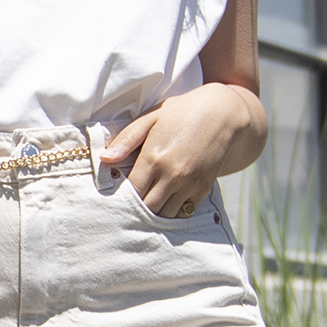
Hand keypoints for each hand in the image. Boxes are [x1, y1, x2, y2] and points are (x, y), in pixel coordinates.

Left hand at [101, 83, 259, 215]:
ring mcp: (189, 184)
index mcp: (153, 157)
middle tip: (130, 204)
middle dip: (136, 209)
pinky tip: (167, 201)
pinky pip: (184, 212)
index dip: (122, 197)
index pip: (131, 192)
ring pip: (165, 214)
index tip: (117, 195)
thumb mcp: (152, 118)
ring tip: (149, 202)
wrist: (222, 114)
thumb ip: (127, 139)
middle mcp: (171, 175)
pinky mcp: (203, 189)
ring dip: (155, 212)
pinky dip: (174, 211)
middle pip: (147, 208)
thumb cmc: (181, 112)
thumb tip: (104, 159)